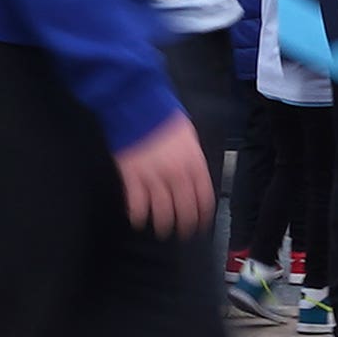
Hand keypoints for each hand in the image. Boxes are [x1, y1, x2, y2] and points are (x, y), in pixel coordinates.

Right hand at [116, 115, 214, 233]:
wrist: (137, 104)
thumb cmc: (162, 116)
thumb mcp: (187, 136)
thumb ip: (192, 159)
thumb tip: (194, 176)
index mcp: (193, 163)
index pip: (203, 198)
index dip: (203, 214)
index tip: (201, 222)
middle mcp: (176, 174)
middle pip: (185, 209)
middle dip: (185, 225)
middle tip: (183, 232)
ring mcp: (154, 177)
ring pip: (162, 211)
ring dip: (163, 224)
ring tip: (162, 229)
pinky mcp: (133, 177)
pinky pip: (137, 204)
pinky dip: (138, 215)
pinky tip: (138, 219)